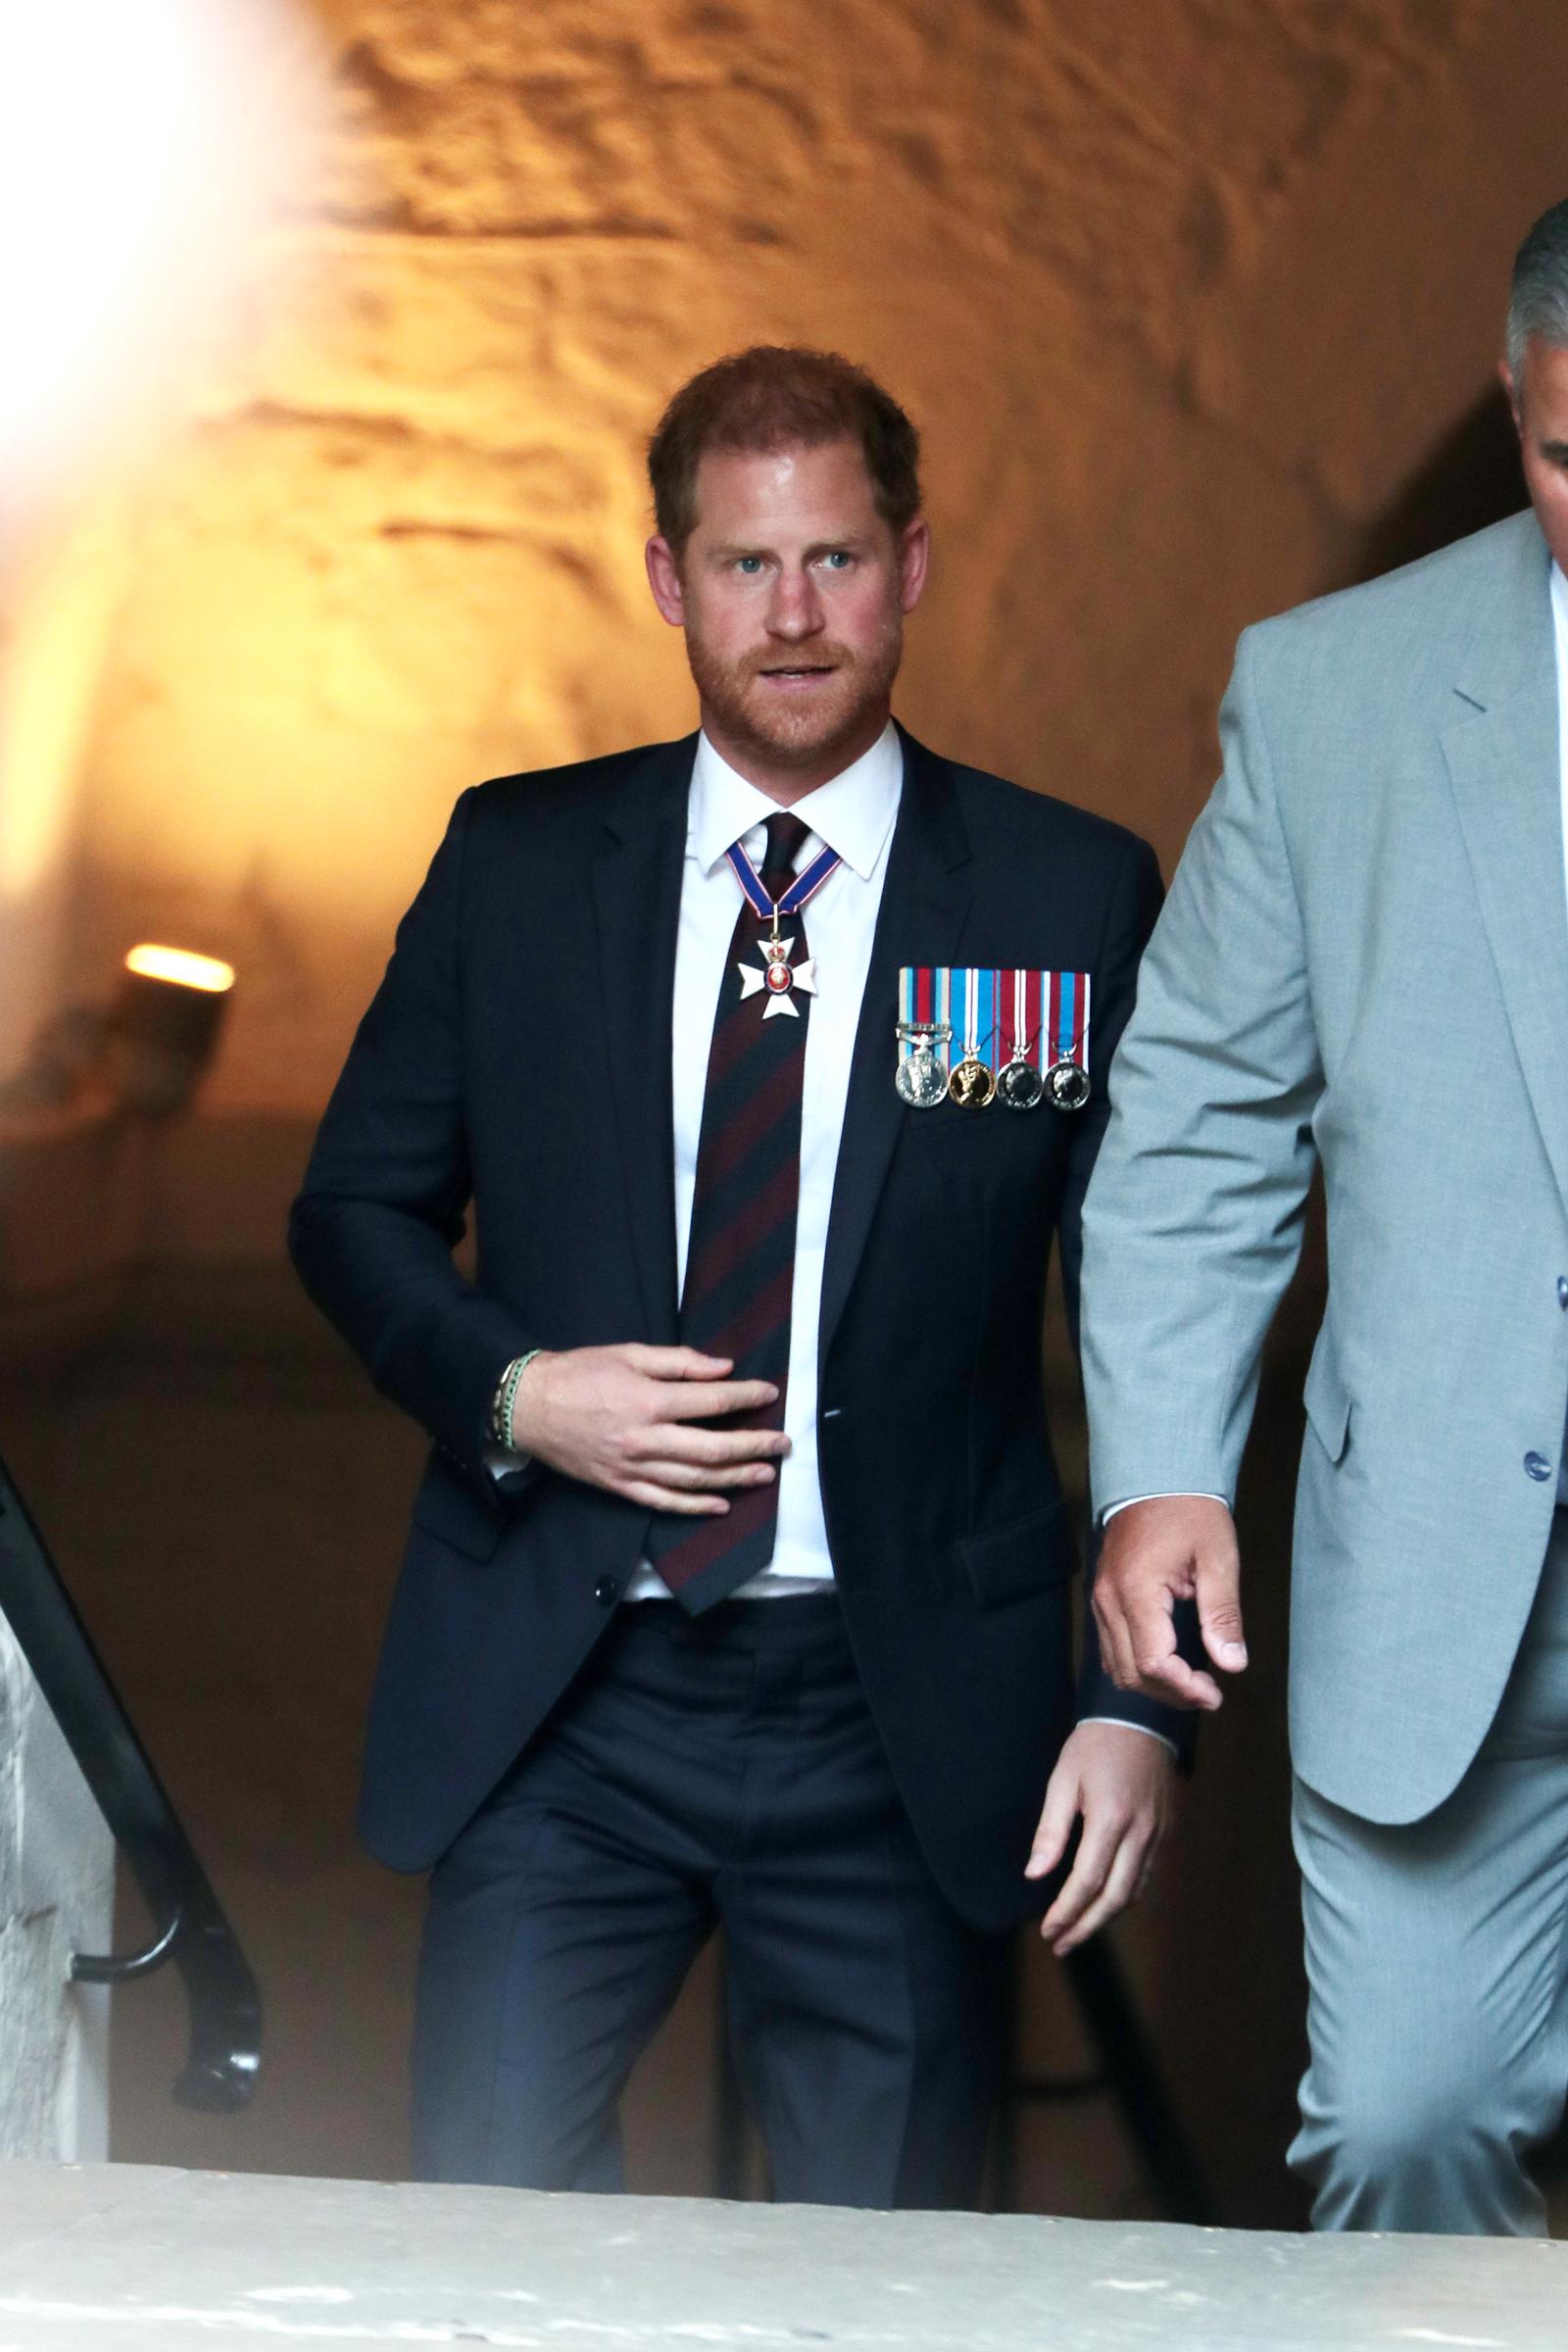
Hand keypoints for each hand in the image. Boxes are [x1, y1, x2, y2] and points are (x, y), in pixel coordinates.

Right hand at [512, 1343, 787, 1514]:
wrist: (528, 1406)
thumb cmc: (579, 1373)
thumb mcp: (629, 1354)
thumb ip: (678, 1362)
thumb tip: (723, 1368)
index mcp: (649, 1400)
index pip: (712, 1402)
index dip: (746, 1398)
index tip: (770, 1395)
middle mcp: (645, 1439)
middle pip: (712, 1449)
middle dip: (753, 1446)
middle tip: (782, 1444)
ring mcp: (633, 1468)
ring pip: (694, 1479)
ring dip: (735, 1478)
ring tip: (765, 1473)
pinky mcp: (620, 1486)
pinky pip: (664, 1501)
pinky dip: (695, 1506)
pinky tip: (721, 1504)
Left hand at [1025, 1722, 1177, 1954]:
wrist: (1143, 1718)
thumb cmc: (1095, 1747)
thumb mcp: (1063, 1780)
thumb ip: (1050, 1831)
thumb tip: (1034, 1875)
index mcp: (1110, 1819)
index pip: (1087, 1882)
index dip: (1067, 1911)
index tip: (1048, 1930)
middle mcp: (1141, 1832)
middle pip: (1114, 1898)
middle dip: (1085, 1926)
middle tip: (1060, 1944)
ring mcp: (1160, 1834)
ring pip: (1134, 1892)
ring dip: (1105, 1917)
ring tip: (1077, 1930)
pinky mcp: (1169, 1832)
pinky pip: (1146, 1875)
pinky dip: (1124, 1895)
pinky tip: (1104, 1902)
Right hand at [1092, 1494, 1245, 1711]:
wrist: (1156, 1478)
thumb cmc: (1191, 1513)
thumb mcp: (1218, 1559)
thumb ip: (1223, 1615)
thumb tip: (1232, 1664)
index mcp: (1137, 1590)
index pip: (1153, 1662)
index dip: (1184, 1687)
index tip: (1215, 1693)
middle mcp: (1109, 1599)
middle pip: (1131, 1672)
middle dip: (1171, 1692)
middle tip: (1210, 1692)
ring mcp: (1101, 1599)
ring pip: (1116, 1666)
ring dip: (1153, 1683)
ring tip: (1192, 1682)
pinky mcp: (1103, 1598)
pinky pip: (1111, 1648)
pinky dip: (1137, 1665)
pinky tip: (1169, 1661)